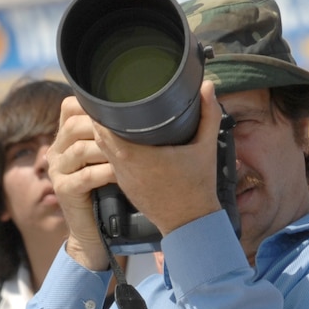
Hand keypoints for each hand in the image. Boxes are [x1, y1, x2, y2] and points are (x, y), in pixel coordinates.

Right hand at [48, 97, 118, 270]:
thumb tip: (143, 110)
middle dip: (104, 128)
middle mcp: (56, 151)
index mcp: (65, 138)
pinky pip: (85, 176)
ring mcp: (57, 171)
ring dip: (108, 150)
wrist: (96, 231)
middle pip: (74, 125)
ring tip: (131, 153)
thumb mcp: (110, 157)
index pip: (69, 107)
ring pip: (80, 149)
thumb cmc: (110, 190)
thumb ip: (113, 135)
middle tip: (132, 133)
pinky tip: (123, 174)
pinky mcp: (62, 190)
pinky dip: (107, 172)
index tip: (120, 110)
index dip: (91, 105)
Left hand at [90, 81, 225, 240]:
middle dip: (102, 118)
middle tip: (108, 100)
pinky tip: (119, 140)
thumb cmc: (198, 186)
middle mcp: (125, 167)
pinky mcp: (125, 186)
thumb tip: (208, 85)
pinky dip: (111, 150)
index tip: (107, 95)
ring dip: (105, 134)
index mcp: (139, 156)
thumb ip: (208, 114)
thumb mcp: (207, 147)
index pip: (105, 128)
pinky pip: (110, 162)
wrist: (191, 222)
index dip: (102, 110)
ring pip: (103, 150)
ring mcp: (122, 178)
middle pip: (99, 136)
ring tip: (112, 116)